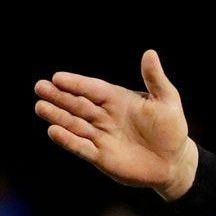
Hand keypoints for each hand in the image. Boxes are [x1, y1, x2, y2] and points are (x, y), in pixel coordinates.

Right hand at [34, 49, 196, 199]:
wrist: (174, 162)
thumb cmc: (172, 129)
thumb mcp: (167, 102)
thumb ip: (155, 80)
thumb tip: (150, 53)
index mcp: (118, 100)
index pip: (93, 89)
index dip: (76, 83)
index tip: (57, 77)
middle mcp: (105, 116)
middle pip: (78, 104)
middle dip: (59, 96)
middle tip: (40, 87)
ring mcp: (101, 136)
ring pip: (75, 124)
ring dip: (58, 116)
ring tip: (40, 107)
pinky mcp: (101, 157)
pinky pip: (82, 147)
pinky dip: (68, 140)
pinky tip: (53, 131)